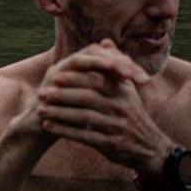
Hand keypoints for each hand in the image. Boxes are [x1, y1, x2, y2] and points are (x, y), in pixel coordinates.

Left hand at [33, 40, 169, 173]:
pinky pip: (84, 136)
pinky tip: (48, 126)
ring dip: (59, 113)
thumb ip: (115, 67)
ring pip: (84, 117)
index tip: (56, 76)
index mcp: (123, 92)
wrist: (150, 149)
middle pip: (88, 97)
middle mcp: (121, 107)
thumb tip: (105, 41)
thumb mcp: (128, 90)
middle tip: (42, 93)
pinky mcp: (111, 143)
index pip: (98, 80)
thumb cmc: (132, 117)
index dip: (76, 78)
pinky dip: (64, 131)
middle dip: (63, 94)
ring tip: (40, 110)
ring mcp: (117, 126)